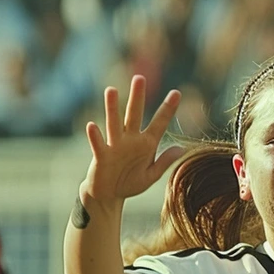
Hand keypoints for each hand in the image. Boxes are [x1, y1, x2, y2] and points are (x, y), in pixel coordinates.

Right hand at [78, 75, 184, 206]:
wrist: (109, 195)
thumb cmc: (129, 183)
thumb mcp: (151, 176)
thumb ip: (164, 162)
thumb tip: (181, 148)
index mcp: (146, 144)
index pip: (159, 123)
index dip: (167, 109)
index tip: (177, 93)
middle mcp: (130, 140)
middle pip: (134, 115)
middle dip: (137, 97)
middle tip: (139, 78)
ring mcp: (115, 146)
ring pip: (114, 124)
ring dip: (112, 108)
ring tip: (110, 90)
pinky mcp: (102, 156)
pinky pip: (98, 144)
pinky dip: (95, 136)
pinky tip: (92, 126)